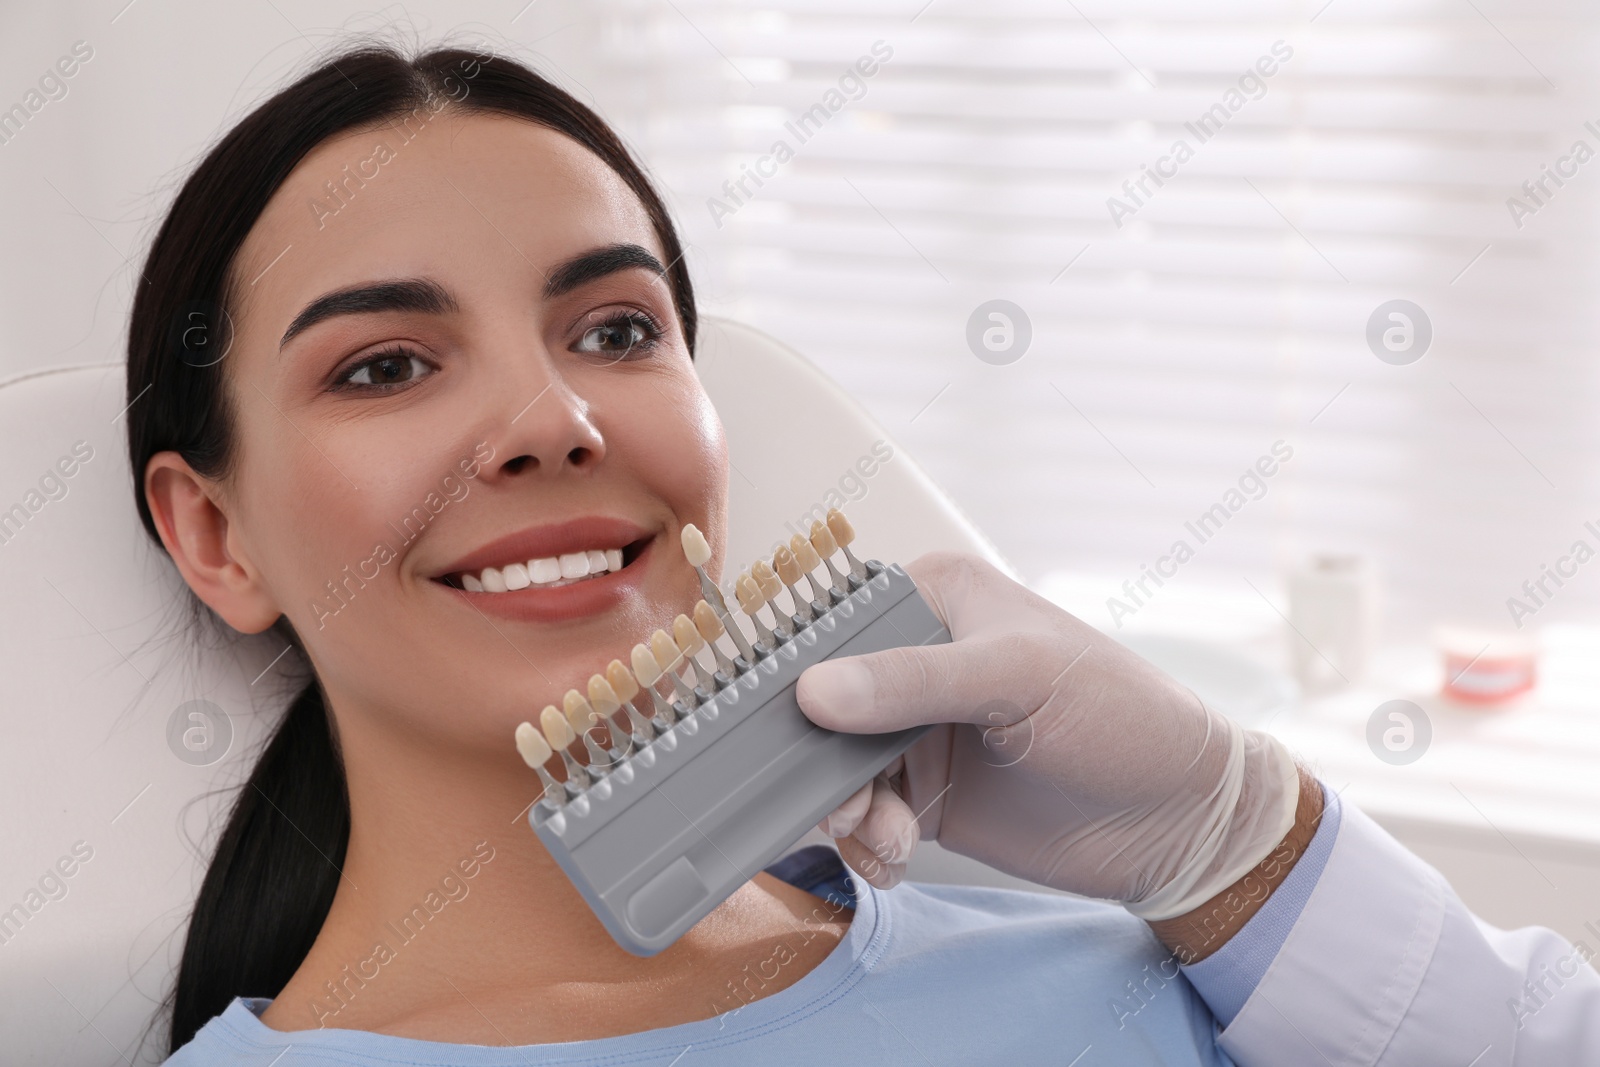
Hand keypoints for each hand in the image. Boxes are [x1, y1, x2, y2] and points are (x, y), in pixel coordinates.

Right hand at [795, 552, 1300, 919]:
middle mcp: (915, 661)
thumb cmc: (1123, 716)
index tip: (792, 726)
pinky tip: (895, 854)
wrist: (1178, 822)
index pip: (837, 626)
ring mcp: (916, 731)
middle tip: (849, 802)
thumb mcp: (1018, 677)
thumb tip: (814, 690)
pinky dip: (866, 844)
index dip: (804, 677)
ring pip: (834, 770)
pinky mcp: (923, 795)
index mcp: (934, 599)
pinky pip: (861, 818)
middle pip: (824, 707)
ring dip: (848, 811)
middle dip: (824, 762)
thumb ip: (914, 681)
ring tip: (889, 834)